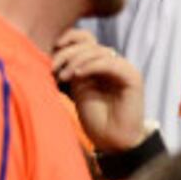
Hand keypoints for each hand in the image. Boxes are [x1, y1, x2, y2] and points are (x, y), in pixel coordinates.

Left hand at [51, 29, 147, 153]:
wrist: (114, 141)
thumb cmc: (94, 120)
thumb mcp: (75, 90)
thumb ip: (69, 71)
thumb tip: (48, 54)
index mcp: (97, 64)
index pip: (84, 38)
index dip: (68, 38)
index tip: (50, 48)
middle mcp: (111, 63)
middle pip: (89, 42)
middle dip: (67, 52)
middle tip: (52, 68)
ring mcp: (122, 68)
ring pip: (98, 51)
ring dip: (76, 60)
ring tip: (64, 76)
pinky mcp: (131, 77)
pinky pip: (110, 63)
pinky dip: (91, 66)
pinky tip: (77, 75)